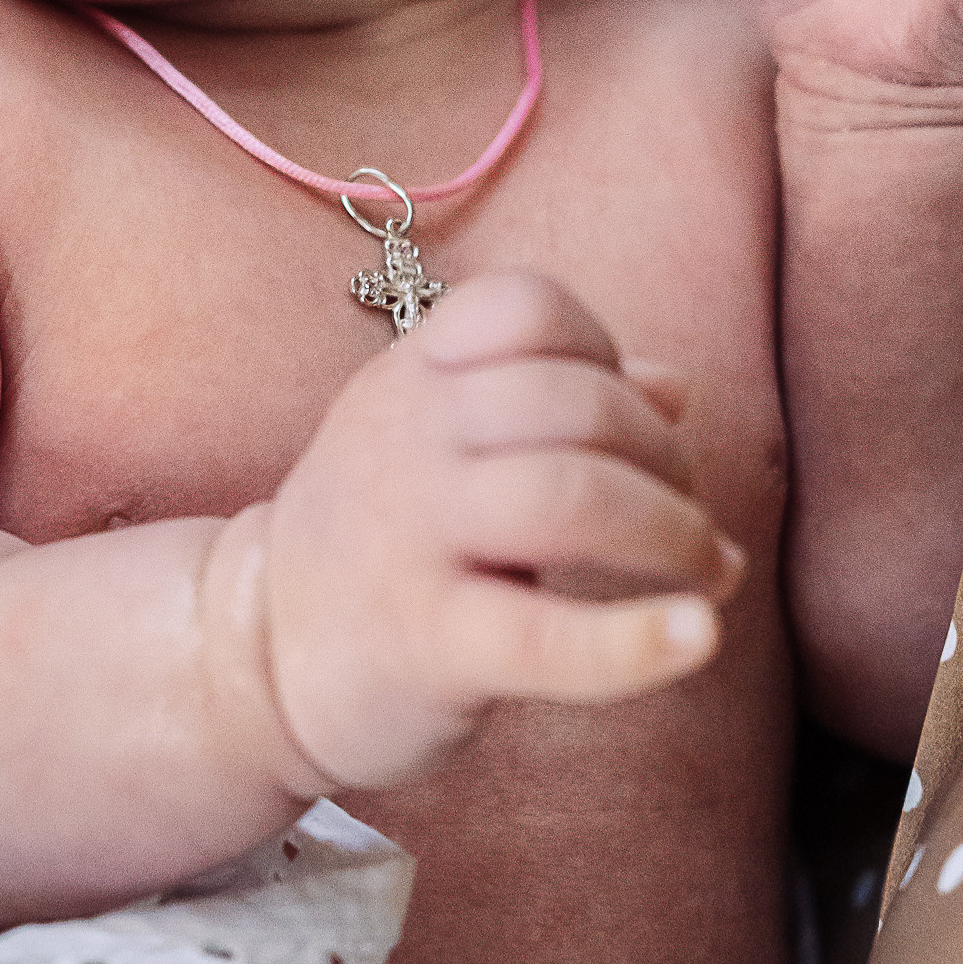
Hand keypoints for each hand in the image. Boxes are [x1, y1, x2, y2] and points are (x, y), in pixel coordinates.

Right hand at [232, 271, 741, 792]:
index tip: (627, 424)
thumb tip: (676, 384)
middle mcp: (407, 438)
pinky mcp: (427, 643)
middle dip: (667, 461)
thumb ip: (554, 401)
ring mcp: (411, 537)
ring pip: (572, 498)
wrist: (252, 655)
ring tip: (710, 574)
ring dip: (673, 533)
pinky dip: (635, 640)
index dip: (603, 354)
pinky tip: (695, 636)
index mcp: (413, 377)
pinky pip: (546, 636)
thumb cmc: (377, 537)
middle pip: (575, 406)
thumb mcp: (444, 441)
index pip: (528, 308)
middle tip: (693, 522)